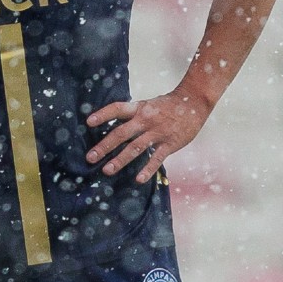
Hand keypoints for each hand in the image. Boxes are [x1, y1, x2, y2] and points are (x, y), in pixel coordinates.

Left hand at [85, 86, 210, 182]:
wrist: (194, 102)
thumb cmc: (167, 105)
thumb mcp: (147, 104)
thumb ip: (132, 115)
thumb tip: (112, 126)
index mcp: (139, 108)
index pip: (117, 109)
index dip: (103, 115)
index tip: (88, 122)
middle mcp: (146, 120)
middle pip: (121, 133)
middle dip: (104, 146)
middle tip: (90, 157)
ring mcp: (158, 133)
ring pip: (135, 148)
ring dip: (120, 160)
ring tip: (107, 170)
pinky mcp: (170, 144)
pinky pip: (157, 158)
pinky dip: (148, 169)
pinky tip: (138, 179)